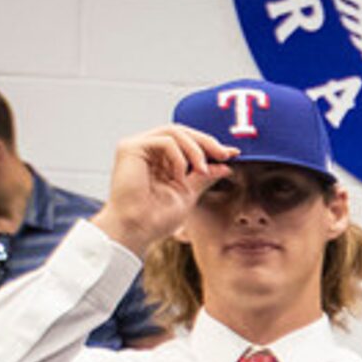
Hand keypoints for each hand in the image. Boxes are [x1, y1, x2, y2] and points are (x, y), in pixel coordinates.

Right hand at [95, 125, 237, 253]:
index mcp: (159, 159)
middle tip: (224, 155)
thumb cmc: (156, 218)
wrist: (137, 230)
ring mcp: (137, 147)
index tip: (231, 153)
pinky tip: (180, 176)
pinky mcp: (130, 148)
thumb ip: (204, 177)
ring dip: (195, 150)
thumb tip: (225, 165)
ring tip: (202, 171)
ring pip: (174, 132)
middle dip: (206, 142)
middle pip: (181, 131)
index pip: (186, 141)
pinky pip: (164, 141)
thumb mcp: (188, 193)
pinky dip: (178, 156)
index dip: (209, 145)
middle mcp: (147, 149)